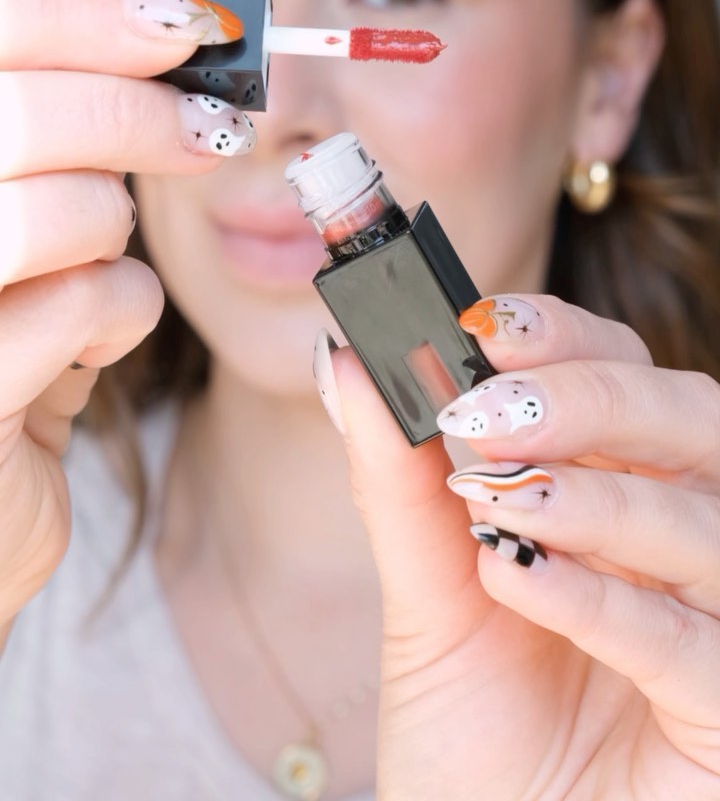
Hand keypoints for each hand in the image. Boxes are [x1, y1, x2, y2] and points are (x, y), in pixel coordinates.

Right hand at [0, 0, 253, 632]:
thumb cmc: (6, 325)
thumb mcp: (33, 200)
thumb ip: (84, 97)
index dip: (89, 11)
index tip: (186, 24)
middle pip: (28, 113)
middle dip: (144, 116)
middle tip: (209, 133)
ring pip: (61, 210)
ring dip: (116, 232)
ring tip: (103, 257)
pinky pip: (80, 307)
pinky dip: (119, 313)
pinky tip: (91, 339)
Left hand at [324, 295, 719, 799]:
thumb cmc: (474, 733)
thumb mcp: (425, 593)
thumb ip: (399, 478)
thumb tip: (346, 363)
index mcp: (625, 497)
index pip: (628, 375)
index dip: (569, 338)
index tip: (485, 324)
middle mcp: (685, 549)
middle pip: (693, 423)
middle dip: (594, 398)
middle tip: (491, 407)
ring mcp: (719, 629)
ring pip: (705, 526)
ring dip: (597, 498)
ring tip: (500, 498)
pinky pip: (695, 652)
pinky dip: (608, 604)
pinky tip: (520, 577)